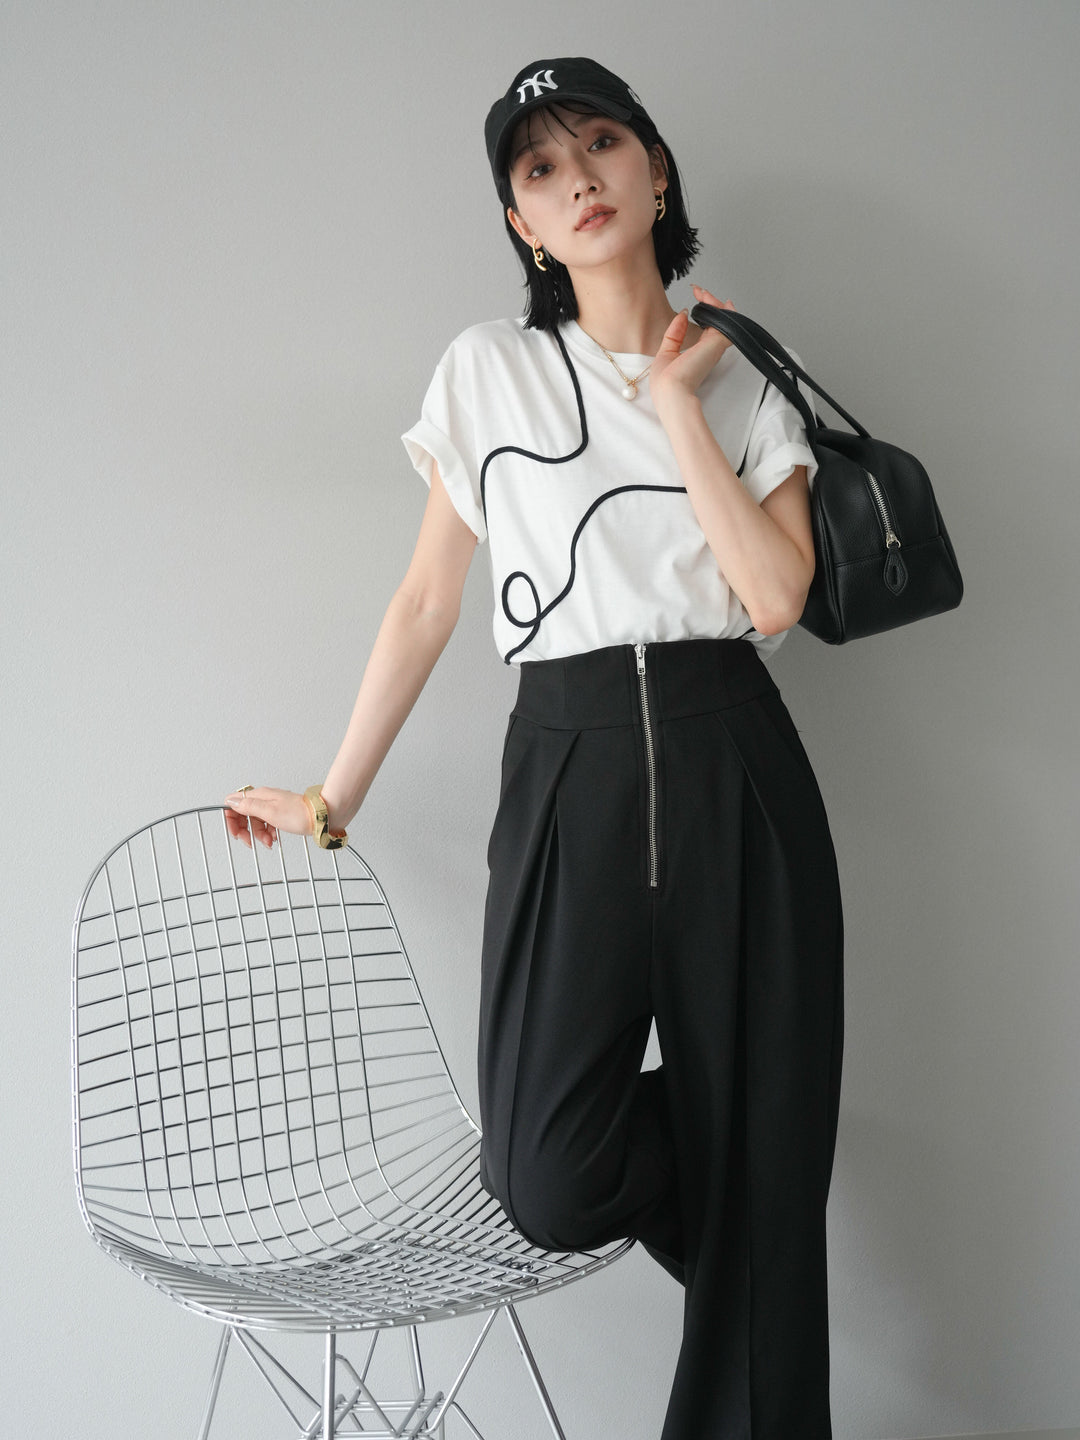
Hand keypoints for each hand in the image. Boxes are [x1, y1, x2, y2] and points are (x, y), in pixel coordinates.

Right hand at [223, 786, 313, 849]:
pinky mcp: (280, 814)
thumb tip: (230, 801)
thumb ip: (249, 807)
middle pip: (243, 814)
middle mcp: (264, 799)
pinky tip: (274, 838)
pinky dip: (268, 833)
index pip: (234, 803)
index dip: (231, 819)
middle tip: (249, 842)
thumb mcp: (270, 812)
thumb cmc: (300, 813)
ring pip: (256, 822)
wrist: (323, 816)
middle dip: (245, 830)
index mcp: (259, 796)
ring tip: (269, 842)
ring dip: (258, 834)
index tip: (236, 833)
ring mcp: (272, 806)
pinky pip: (267, 824)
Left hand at [649, 285, 735, 413]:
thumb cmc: (666, 382)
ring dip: (714, 301)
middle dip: (710, 302)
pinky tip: (711, 297)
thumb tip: (683, 313)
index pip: (707, 329)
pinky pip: (728, 320)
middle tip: (698, 290)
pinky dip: (723, 307)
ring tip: (701, 291)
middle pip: (718, 321)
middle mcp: (709, 349)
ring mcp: (715, 345)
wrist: (671, 392)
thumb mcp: (665, 352)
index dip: (703, 312)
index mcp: (697, 353)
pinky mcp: (718, 342)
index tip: (692, 298)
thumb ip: (674, 334)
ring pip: (724, 318)